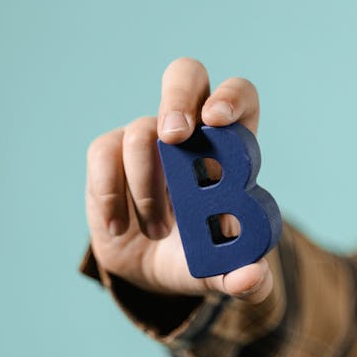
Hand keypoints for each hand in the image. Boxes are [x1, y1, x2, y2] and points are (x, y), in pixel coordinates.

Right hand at [85, 57, 274, 302]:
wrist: (150, 271)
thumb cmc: (197, 256)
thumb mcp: (222, 273)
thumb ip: (245, 279)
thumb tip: (253, 279)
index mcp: (228, 147)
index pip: (238, 98)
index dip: (230, 98)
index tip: (217, 121)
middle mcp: (188, 132)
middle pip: (186, 76)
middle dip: (179, 98)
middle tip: (174, 135)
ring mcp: (146, 138)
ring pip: (141, 130)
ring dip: (147, 184)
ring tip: (157, 231)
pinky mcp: (110, 154)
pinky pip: (104, 153)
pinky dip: (111, 193)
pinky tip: (119, 227)